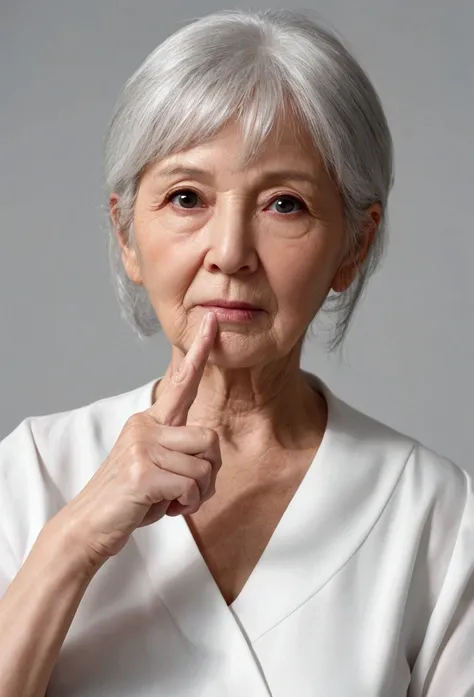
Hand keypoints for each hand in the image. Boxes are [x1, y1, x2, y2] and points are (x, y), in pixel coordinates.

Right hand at [49, 312, 220, 573]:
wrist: (91, 525)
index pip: (179, 382)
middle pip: (210, 439)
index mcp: (150, 421)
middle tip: (188, 491)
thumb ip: (179, 451)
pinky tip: (166, 508)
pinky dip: (186, 504)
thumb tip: (210, 452)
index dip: (199, 352)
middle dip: (209, 473)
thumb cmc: (130, 497)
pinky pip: (190, 486)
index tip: (211, 322)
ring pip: (204, 466)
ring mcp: (142, 447)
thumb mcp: (156, 465)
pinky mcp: (142, 472)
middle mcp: (146, 426)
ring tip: (173, 501)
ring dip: (198, 493)